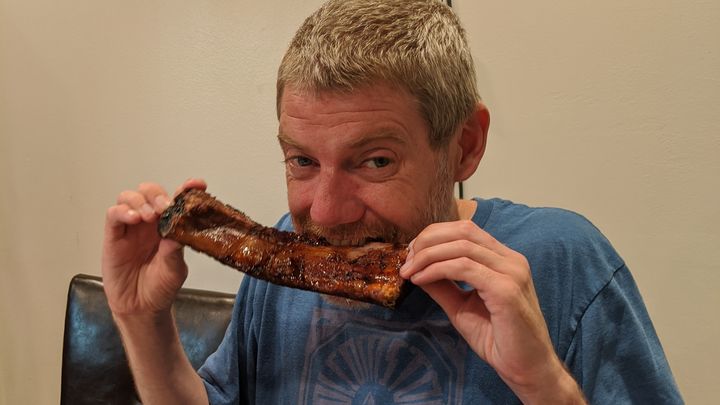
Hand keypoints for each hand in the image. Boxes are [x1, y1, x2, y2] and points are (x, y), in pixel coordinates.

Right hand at [101, 178, 206, 316]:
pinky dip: (122, 211)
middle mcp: (150, 223)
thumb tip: (178, 230)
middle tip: (165, 208)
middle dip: (158, 195)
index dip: (187, 189)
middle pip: (150, 192)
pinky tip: (133, 218)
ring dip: (141, 201)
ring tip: (149, 216)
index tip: (197, 184)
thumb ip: (175, 250)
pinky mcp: (114, 236)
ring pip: (130, 197)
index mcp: (169, 226)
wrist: (141, 308)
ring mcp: (131, 228)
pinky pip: (113, 214)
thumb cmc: (160, 288)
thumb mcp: (175, 270)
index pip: (177, 200)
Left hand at [400, 220, 583, 402]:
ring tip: (409, 271)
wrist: (526, 370)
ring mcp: (512, 272)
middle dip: (428, 241)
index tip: (411, 253)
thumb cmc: (498, 340)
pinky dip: (437, 270)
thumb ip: (442, 285)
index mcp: (504, 259)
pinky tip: (421, 280)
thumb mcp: (461, 306)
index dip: (434, 235)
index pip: (466, 230)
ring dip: (428, 256)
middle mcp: (511, 260)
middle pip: (463, 231)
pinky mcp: (506, 290)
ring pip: (462, 246)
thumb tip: (415, 267)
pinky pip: (464, 268)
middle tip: (406, 260)